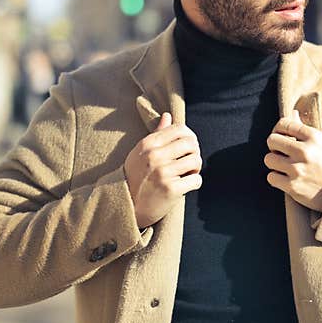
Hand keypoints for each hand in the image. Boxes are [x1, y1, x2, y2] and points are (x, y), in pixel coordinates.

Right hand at [124, 112, 201, 228]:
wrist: (124, 206)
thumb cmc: (135, 177)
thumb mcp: (140, 153)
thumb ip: (156, 134)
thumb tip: (167, 115)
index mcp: (148, 144)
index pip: (179, 129)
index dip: (189, 137)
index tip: (187, 148)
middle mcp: (154, 156)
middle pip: (191, 143)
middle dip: (195, 152)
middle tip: (189, 162)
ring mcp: (162, 173)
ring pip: (196, 160)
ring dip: (196, 168)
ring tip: (187, 174)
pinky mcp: (170, 189)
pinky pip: (196, 180)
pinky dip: (195, 183)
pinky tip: (186, 185)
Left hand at [264, 109, 321, 212]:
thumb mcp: (321, 143)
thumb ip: (303, 129)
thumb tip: (291, 113)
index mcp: (313, 137)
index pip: (284, 124)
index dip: (279, 130)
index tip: (282, 137)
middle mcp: (305, 151)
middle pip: (271, 140)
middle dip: (275, 146)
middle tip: (282, 153)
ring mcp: (298, 169)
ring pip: (269, 159)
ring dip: (275, 164)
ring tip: (285, 167)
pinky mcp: (293, 186)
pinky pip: (271, 177)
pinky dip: (276, 179)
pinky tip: (286, 179)